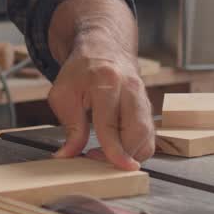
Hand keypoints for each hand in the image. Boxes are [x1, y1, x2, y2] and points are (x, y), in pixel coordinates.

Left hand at [46, 0, 153, 169]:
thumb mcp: (63, 95)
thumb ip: (70, 127)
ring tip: (108, 154)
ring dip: (131, 153)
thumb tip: (67, 156)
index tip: (117, 166)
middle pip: (137, 131)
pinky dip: (137, 148)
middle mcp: (130, 89)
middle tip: (98, 159)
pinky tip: (120, 148)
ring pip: (148, 135)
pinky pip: (149, 134)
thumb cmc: (81, 70)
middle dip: (123, 154)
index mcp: (106, 81)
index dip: (114, 149)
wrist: (103, 47)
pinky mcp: (148, 106)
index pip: (111, 123)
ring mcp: (143, 97)